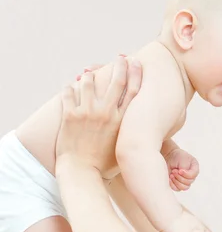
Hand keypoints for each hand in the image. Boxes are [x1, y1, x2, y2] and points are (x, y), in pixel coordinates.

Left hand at [56, 56, 141, 174]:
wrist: (82, 172)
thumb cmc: (105, 164)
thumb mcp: (125, 146)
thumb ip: (132, 133)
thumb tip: (141, 126)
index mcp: (122, 120)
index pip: (133, 90)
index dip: (136, 74)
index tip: (136, 63)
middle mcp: (107, 113)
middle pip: (116, 81)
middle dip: (119, 66)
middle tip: (120, 59)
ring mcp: (88, 113)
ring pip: (89, 83)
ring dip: (90, 75)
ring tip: (89, 73)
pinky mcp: (70, 116)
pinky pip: (69, 94)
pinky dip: (70, 88)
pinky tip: (71, 86)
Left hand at [164, 148, 198, 190]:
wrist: (170, 156)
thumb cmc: (178, 157)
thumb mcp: (183, 160)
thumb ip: (185, 168)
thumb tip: (182, 175)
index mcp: (195, 168)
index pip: (193, 175)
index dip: (186, 174)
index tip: (179, 170)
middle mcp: (191, 176)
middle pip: (188, 182)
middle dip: (179, 177)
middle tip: (174, 171)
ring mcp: (185, 180)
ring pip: (184, 187)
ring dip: (176, 181)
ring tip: (172, 174)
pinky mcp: (178, 184)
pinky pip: (177, 189)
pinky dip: (172, 185)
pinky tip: (170, 178)